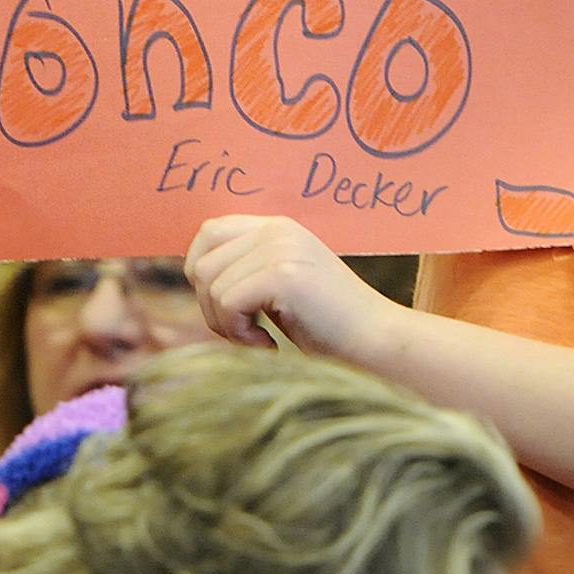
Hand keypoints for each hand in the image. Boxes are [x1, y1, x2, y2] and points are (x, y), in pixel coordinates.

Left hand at [185, 214, 397, 360]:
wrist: (378, 342)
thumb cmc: (329, 326)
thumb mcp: (281, 286)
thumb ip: (247, 270)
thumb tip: (196, 275)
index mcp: (277, 227)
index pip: (209, 232)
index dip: (202, 274)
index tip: (229, 311)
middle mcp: (276, 230)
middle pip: (202, 262)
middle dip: (210, 308)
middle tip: (244, 332)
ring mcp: (280, 248)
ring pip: (210, 285)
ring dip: (225, 325)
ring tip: (259, 339)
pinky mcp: (283, 274)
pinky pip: (227, 303)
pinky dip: (239, 333)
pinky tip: (270, 345)